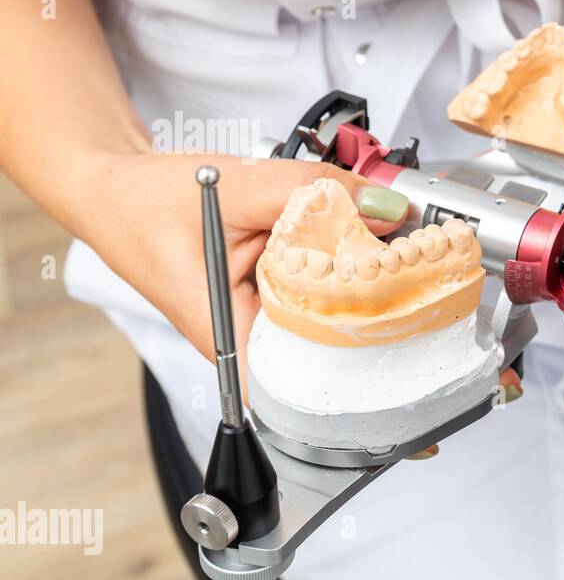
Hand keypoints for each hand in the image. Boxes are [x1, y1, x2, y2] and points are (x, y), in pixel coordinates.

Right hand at [88, 152, 408, 387]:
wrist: (115, 190)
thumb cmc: (149, 201)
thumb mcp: (235, 185)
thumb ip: (312, 192)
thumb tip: (390, 208)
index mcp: (230, 334)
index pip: (298, 393)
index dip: (354, 394)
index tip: (405, 381)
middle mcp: (248, 340)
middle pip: (328, 355)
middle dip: (380, 333)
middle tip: (432, 304)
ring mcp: (262, 321)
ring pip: (330, 324)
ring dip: (370, 300)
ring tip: (418, 275)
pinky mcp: (274, 299)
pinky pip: (320, 297)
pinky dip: (348, 276)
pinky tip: (379, 256)